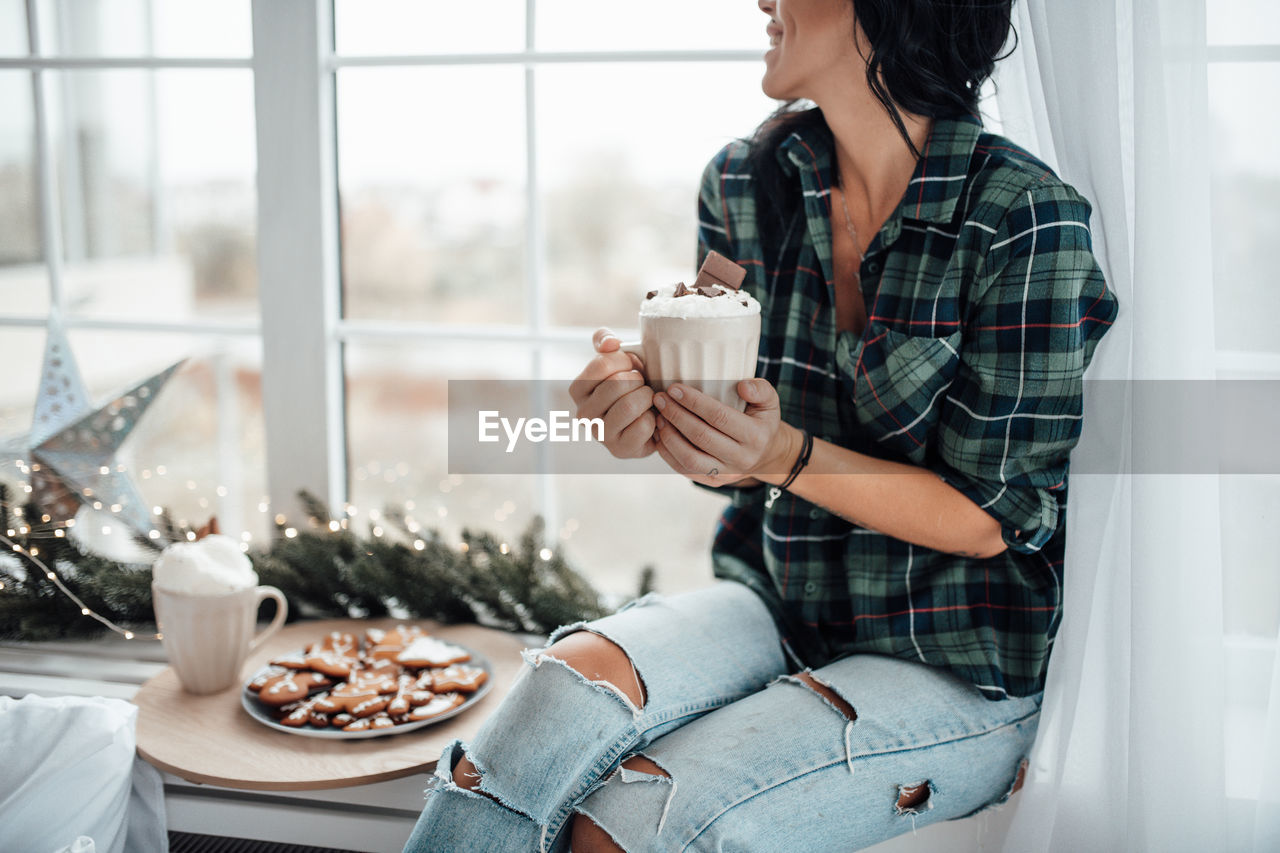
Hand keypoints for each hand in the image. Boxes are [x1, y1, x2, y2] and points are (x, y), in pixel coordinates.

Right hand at [568, 328, 656, 458]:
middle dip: (639, 380)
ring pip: (629, 405)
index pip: (602, 365)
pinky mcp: (620, 450)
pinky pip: (644, 426)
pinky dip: (654, 418)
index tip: (632, 367)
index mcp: (578, 389)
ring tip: (648, 399)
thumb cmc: (632, 383)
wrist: (651, 414)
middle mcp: (583, 413)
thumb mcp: (617, 357)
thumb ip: (605, 340)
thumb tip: (608, 344)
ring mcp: (600, 434)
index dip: (625, 361)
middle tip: (643, 385)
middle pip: (617, 385)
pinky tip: (652, 417)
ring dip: (647, 398)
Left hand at [651, 379, 799, 487]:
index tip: (674, 388)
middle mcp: (742, 458)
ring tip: (658, 416)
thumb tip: (742, 386)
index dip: (694, 402)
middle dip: (676, 416)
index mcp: (756, 436)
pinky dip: (668, 453)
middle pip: (701, 437)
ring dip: (669, 436)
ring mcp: (727, 473)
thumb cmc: (762, 421)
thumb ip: (761, 389)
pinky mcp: (713, 482)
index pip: (720, 417)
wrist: (767, 455)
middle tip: (659, 399)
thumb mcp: (770, 402)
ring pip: (690, 459)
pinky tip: (660, 435)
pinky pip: (686, 470)